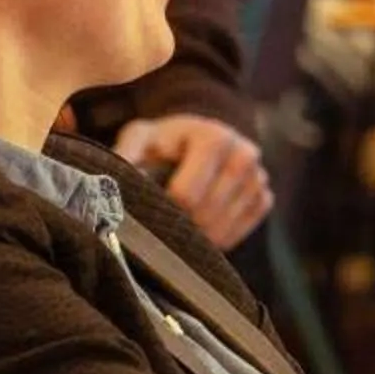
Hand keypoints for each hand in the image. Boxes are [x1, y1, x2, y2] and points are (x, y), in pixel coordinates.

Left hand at [115, 114, 271, 249]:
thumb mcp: (140, 137)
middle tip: (159, 218)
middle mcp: (245, 155)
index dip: (163, 207)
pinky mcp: (263, 197)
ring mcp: (258, 178)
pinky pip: (238, 233)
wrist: (197, 137)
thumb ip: (125, 156)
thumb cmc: (162, 141)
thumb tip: (111, 187)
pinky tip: (198, 221)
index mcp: (214, 137)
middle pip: (206, 217)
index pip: (187, 196)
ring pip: (222, 230)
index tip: (150, 204)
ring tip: (176, 219)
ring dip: (195, 235)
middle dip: (178, 223)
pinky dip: (214, 236)